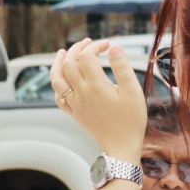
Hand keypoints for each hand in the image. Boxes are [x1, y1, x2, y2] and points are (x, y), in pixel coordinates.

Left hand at [50, 39, 147, 158]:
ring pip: (57, 79)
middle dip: (76, 49)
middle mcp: (81, 93)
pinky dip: (58, 85)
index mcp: (96, 86)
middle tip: (87, 43)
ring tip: (62, 53)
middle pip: (68, 63)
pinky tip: (62, 79)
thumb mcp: (133, 92)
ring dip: (58, 63)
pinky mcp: (73, 113)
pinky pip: (58, 97)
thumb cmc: (130, 120)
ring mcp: (75, 104)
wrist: (121, 146)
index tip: (107, 45)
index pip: (87, 57)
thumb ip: (122, 68)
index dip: (96, 46)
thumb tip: (115, 48)